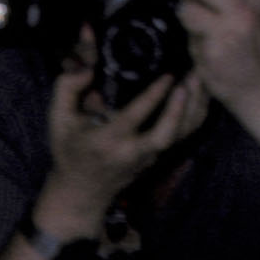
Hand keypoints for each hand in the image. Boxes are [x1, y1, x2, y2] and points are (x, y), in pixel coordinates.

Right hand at [38, 44, 207, 228]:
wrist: (81, 191)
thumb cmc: (70, 150)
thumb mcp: (59, 120)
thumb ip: (66, 89)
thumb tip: (88, 68)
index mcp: (106, 141)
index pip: (134, 118)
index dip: (153, 96)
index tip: (168, 75)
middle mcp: (131, 152)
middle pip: (165, 134)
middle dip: (180, 108)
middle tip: (190, 80)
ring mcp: (148, 156)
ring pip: (180, 134)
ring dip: (193, 107)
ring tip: (200, 78)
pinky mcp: (158, 156)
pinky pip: (183, 135)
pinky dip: (195, 114)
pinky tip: (200, 92)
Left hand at [165, 0, 259, 111]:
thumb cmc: (246, 54)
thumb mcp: (240, 17)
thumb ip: (217, 1)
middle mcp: (247, 2)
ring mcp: (234, 22)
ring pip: (193, 0)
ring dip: (183, 8)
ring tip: (188, 18)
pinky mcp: (220, 42)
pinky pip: (191, 23)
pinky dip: (186, 28)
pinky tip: (194, 38)